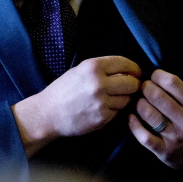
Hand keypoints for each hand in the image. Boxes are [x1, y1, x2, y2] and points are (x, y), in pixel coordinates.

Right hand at [12, 56, 140, 155]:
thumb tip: (127, 71)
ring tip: (111, 99)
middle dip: (133, 86)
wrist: (47, 113)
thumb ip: (101, 69)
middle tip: (128, 88)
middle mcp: (98, 83)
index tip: (135, 73)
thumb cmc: (62, 91)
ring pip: (128, 99)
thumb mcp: (78, 71)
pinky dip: (114, 110)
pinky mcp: (102, 117)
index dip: (134, 69)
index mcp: (92, 67)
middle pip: (133, 83)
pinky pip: (119, 112)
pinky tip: (103, 108)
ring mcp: (101, 101)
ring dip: (124, 99)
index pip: (126, 64)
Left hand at [128, 69, 182, 171]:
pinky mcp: (164, 151)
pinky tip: (131, 117)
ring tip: (139, 102)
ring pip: (148, 114)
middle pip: (157, 96)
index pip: (173, 83)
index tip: (153, 77)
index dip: (157, 76)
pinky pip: (143, 135)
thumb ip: (179, 92)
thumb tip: (154, 75)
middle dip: (145, 88)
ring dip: (138, 104)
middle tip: (143, 88)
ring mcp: (175, 137)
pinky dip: (133, 124)